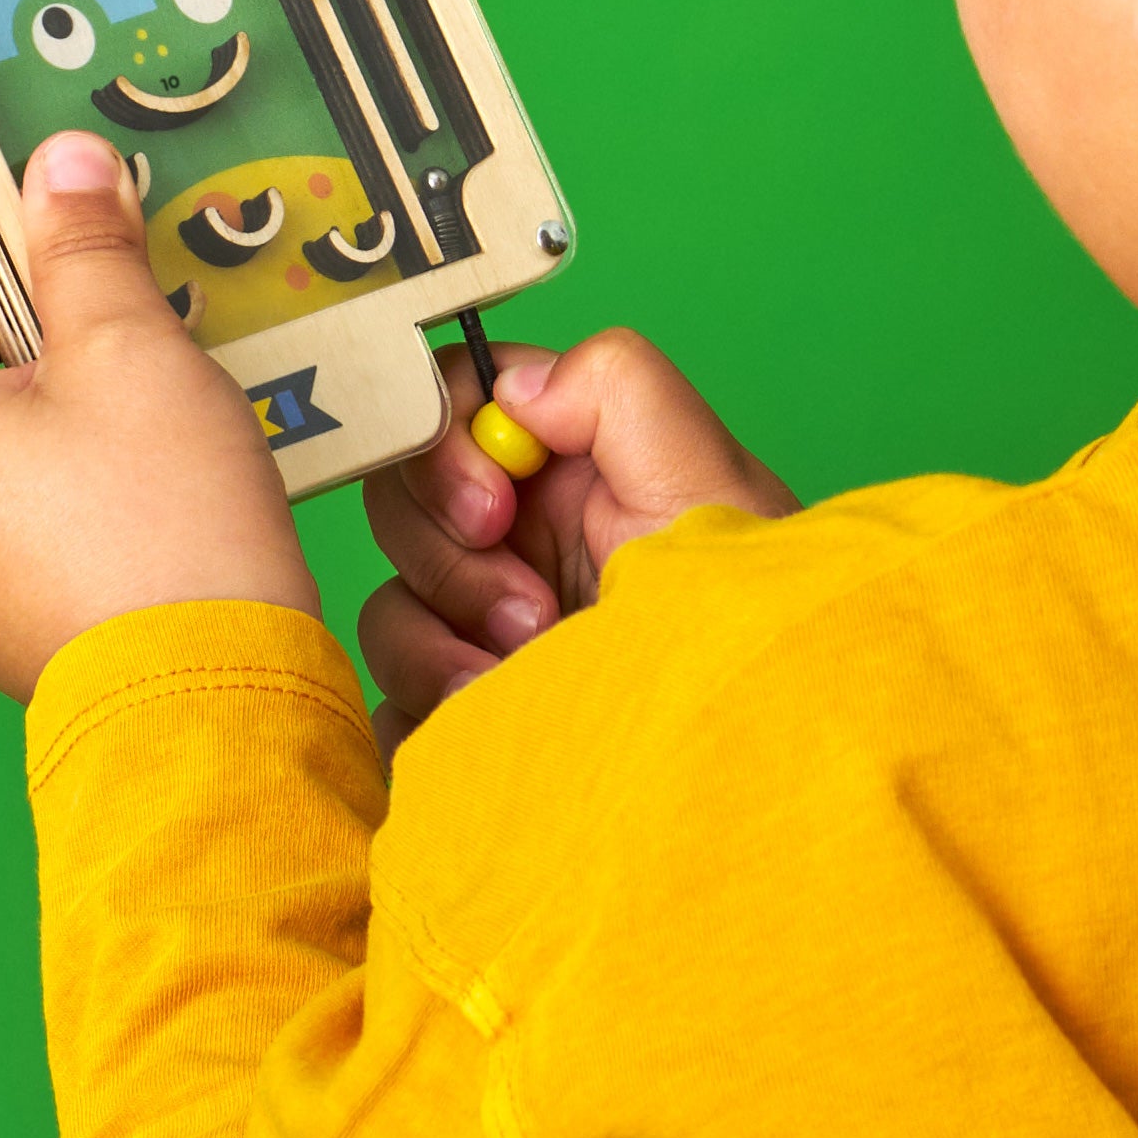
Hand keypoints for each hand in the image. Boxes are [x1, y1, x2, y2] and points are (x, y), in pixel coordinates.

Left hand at [0, 133, 320, 697]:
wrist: (206, 699)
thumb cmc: (160, 528)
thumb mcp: (129, 352)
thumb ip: (82, 246)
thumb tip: (60, 164)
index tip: (13, 212)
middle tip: (100, 276)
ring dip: (27, 361)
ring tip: (130, 355)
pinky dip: (37, 431)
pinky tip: (129, 432)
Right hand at [357, 330, 794, 745]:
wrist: (743, 750)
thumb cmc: (748, 613)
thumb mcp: (702, 474)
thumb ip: (616, 387)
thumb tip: (515, 390)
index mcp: (565, 467)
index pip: (453, 412)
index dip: (447, 449)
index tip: (495, 509)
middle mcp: (520, 539)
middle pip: (400, 506)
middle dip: (450, 560)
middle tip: (532, 612)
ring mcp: (485, 631)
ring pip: (389, 608)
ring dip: (437, 644)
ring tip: (522, 673)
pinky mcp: (466, 715)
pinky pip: (393, 706)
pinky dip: (423, 714)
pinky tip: (487, 723)